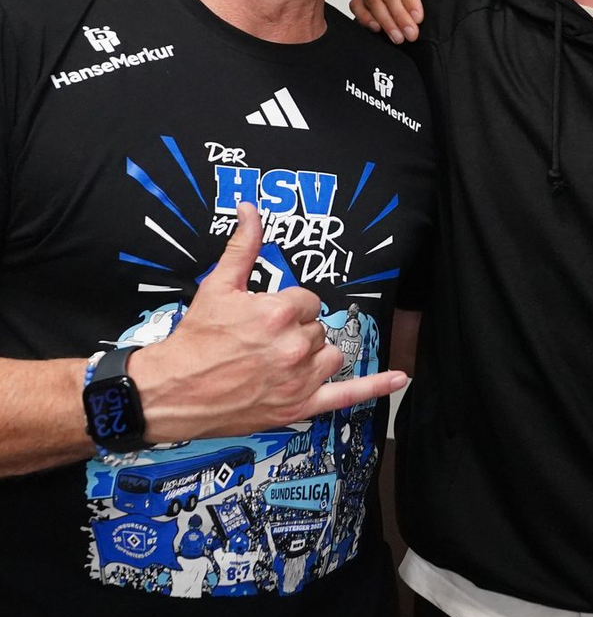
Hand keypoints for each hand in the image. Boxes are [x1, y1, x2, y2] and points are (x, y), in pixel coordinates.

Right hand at [130, 204, 406, 440]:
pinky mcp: (299, 406)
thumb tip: (251, 209)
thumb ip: (243, 246)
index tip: (265, 318)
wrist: (170, 391)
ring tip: (280, 361)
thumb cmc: (194, 339)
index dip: (288, 307)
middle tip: (261, 343)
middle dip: (295, 332)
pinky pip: (347, 395)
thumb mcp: (218, 285)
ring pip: (330, 354)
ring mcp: (299, 378)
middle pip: (318, 328)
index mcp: (280, 312)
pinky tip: (399, 377)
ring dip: (313, 355)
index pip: (309, 300)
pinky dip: (375, 386)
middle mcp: (295, 345)